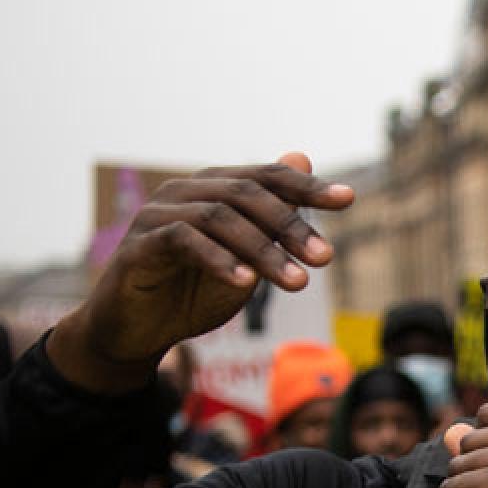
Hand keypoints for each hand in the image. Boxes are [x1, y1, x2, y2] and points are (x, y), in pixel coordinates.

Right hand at [50, 153, 352, 393]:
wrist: (137, 332)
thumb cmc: (194, 290)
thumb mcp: (246, 255)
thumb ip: (273, 215)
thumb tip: (303, 155)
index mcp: (213, 189)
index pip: (266, 177)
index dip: (308, 186)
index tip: (349, 200)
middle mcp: (184, 192)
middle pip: (247, 195)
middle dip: (291, 225)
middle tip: (325, 258)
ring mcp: (156, 215)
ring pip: (219, 217)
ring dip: (263, 250)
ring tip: (298, 283)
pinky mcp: (137, 245)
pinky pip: (182, 241)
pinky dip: (218, 260)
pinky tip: (245, 283)